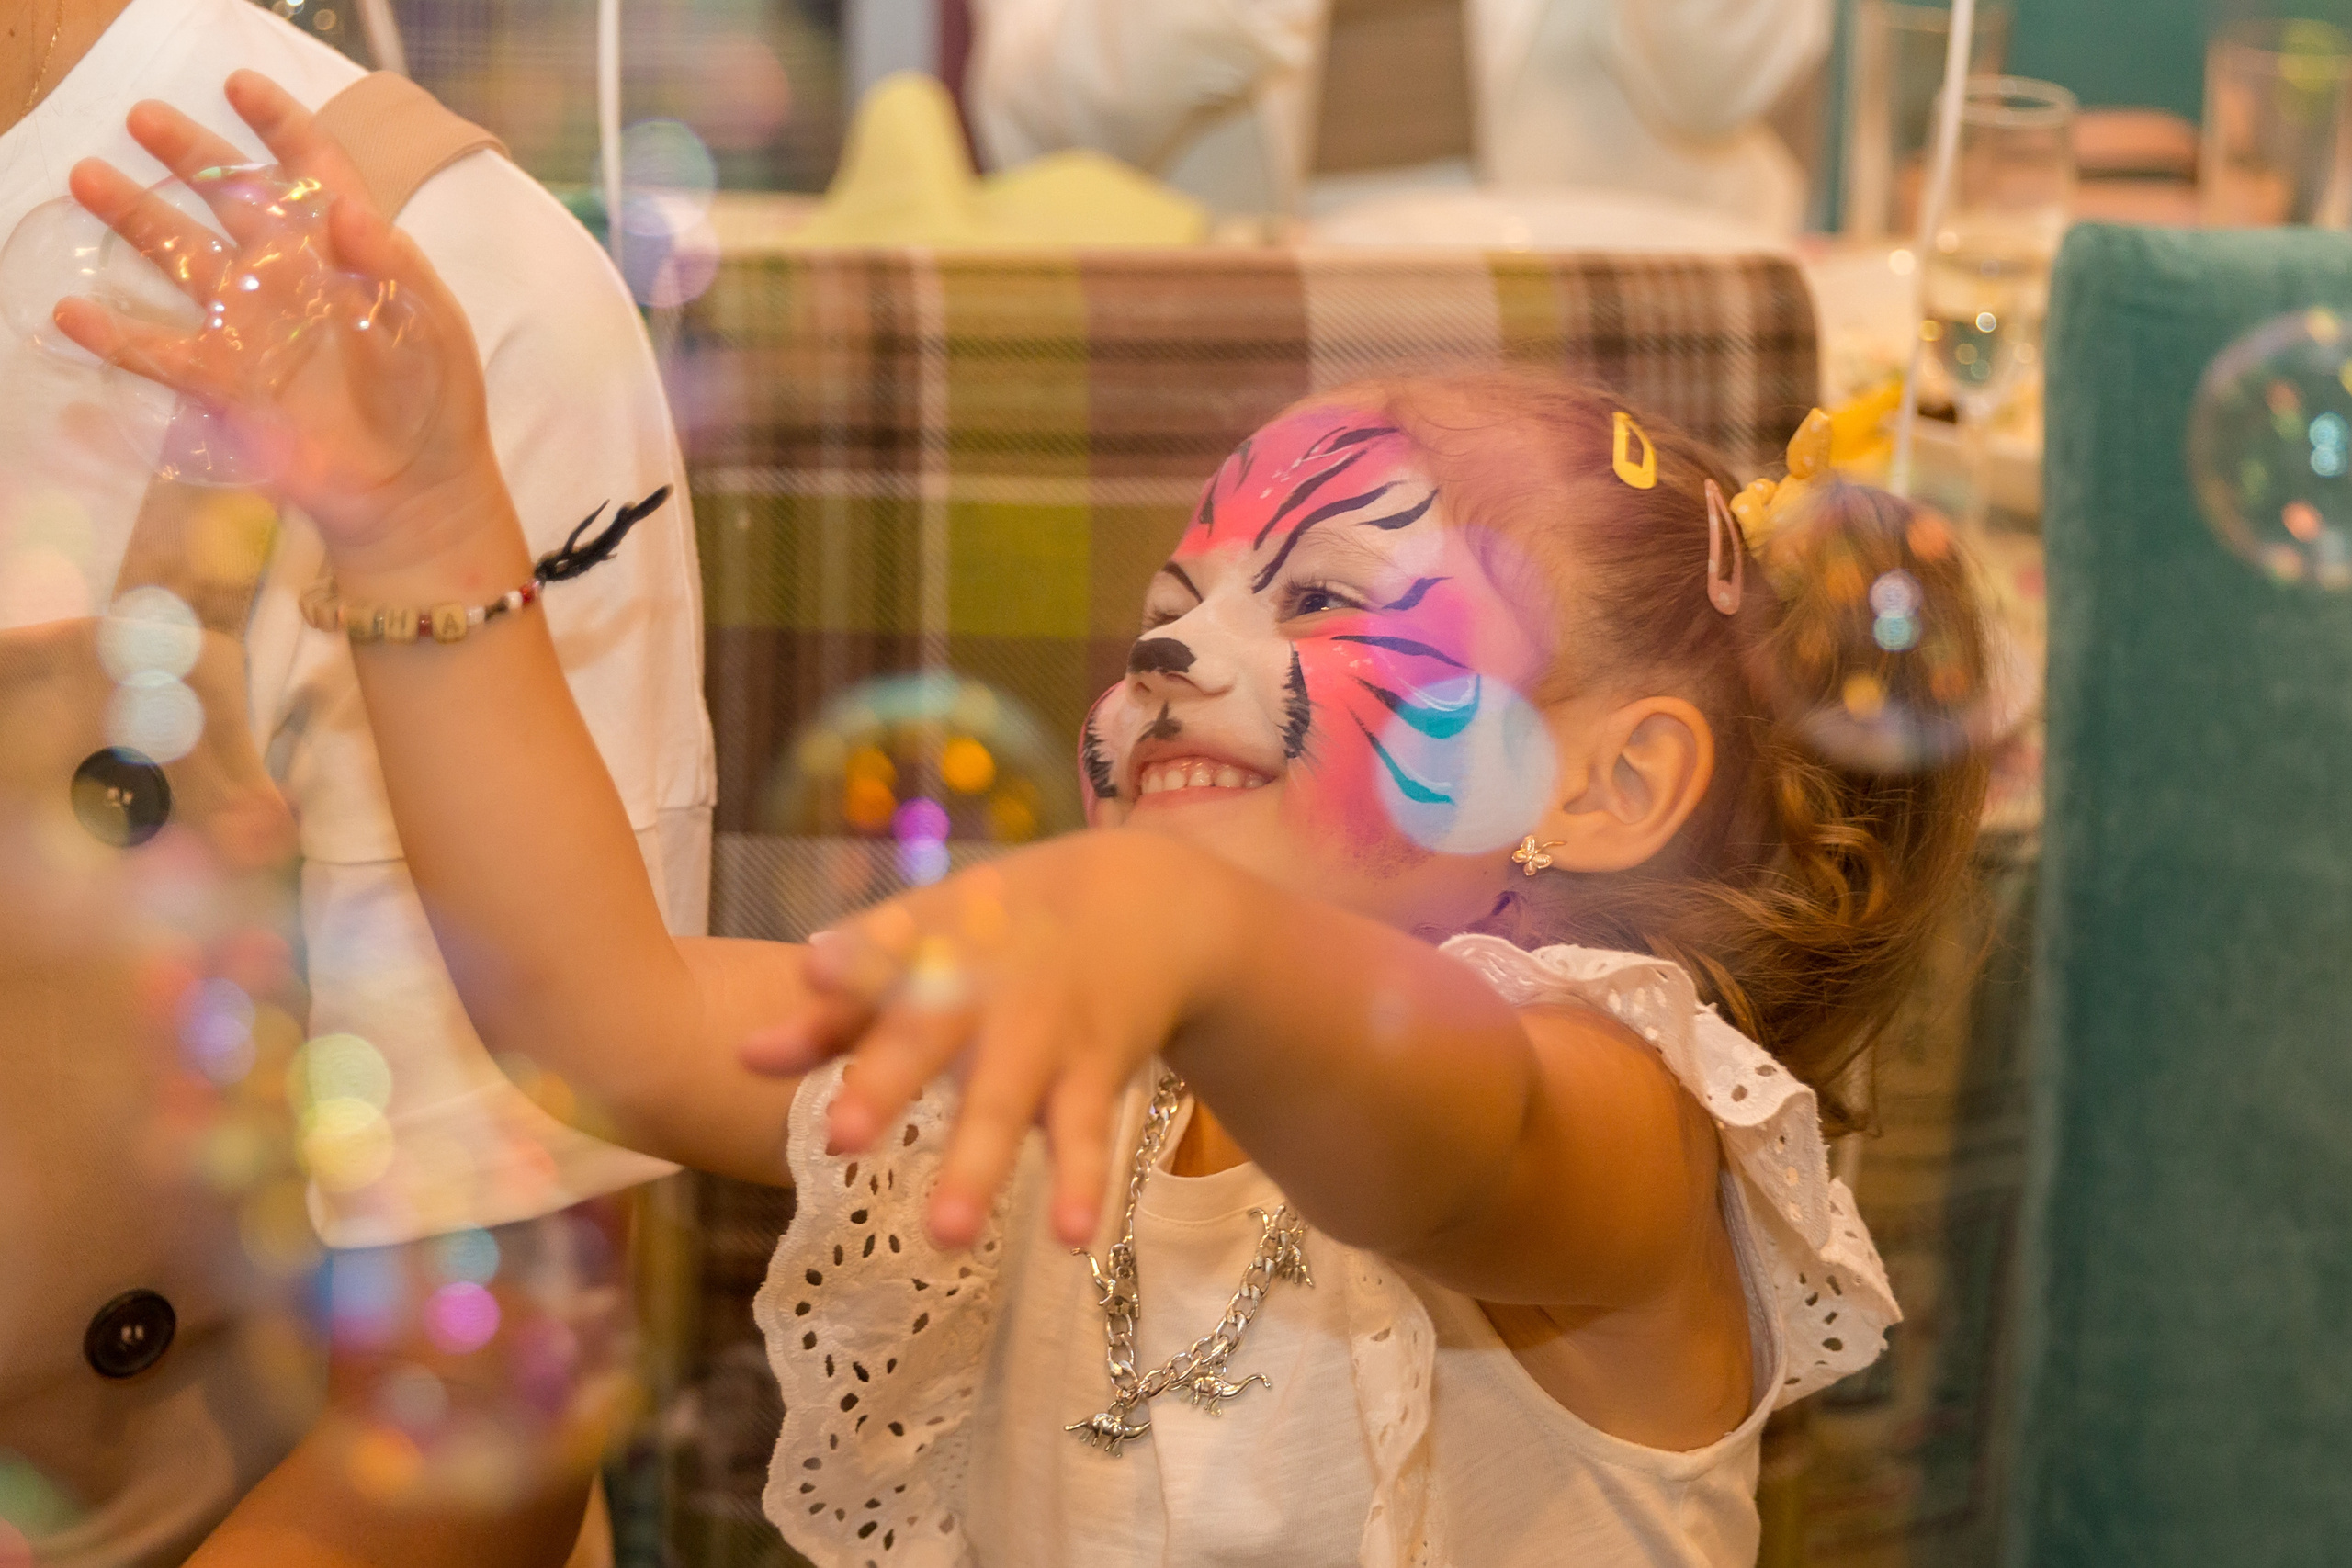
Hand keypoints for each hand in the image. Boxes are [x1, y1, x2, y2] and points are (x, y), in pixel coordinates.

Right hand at [55, 72, 500, 568]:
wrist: (415, 491)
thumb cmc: (435, 404)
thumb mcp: (431, 329)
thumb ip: (391, 268)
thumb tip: (352, 210)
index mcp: (348, 254)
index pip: (312, 172)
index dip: (279, 125)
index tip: (241, 86)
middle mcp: (292, 279)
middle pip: (232, 200)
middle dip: (189, 155)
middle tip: (142, 117)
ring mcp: (253, 328)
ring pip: (184, 260)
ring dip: (137, 219)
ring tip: (89, 178)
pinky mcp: (227, 384)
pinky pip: (159, 354)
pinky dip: (113, 337)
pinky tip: (70, 313)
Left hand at [741, 831, 1243, 1249]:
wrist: (1142, 903)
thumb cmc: (1002, 934)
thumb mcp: (929, 946)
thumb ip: (840, 1008)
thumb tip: (742, 1056)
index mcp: (932, 948)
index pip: (884, 953)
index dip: (850, 962)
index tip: (813, 971)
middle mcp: (983, 988)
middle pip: (930, 1035)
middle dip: (887, 1084)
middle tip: (839, 1138)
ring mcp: (1043, 1032)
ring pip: (1005, 1102)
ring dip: (978, 1166)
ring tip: (946, 1235)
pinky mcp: (1096, 1072)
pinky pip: (1087, 1135)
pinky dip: (1083, 1185)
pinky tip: (1074, 1238)